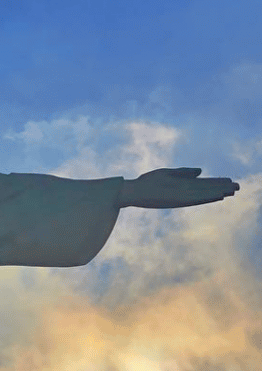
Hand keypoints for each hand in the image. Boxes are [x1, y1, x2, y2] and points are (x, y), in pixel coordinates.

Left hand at [119, 167, 240, 208]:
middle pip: (206, 190)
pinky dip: (206, 196)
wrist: (131, 191)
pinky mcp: (175, 199)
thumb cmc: (147, 183)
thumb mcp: (167, 174)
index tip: (229, 181)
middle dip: (221, 188)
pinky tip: (216, 195)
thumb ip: (184, 173)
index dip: (216, 184)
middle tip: (238, 187)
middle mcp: (183, 193)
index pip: (202, 185)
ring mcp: (180, 196)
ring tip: (232, 190)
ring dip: (218, 192)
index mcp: (181, 187)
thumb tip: (201, 171)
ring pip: (204, 194)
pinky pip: (195, 198)